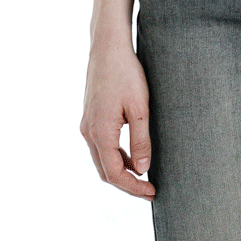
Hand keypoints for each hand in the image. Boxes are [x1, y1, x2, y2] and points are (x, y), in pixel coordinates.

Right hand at [80, 35, 155, 199]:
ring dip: (121, 171)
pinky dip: (116, 156)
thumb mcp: (140, 108)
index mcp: (100, 133)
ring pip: (102, 160)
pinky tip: (133, 156)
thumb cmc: (126, 74)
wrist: (108, 48)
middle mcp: (89, 132)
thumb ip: (141, 141)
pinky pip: (102, 146)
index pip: (115, 174)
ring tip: (144, 176)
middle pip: (106, 171)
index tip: (152, 192)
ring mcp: (87, 125)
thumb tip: (142, 170)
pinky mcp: (91, 117)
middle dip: (127, 184)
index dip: (133, 187)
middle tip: (150, 190)